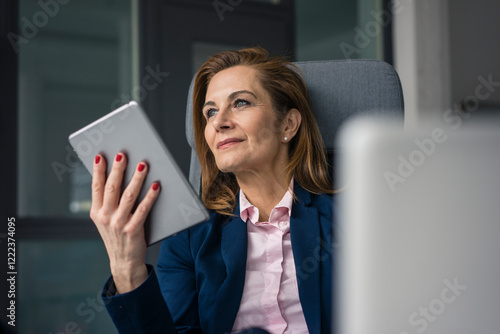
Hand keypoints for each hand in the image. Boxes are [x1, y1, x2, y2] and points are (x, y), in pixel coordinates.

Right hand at [90, 153, 160, 293]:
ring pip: (128, 196)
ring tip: (143, 165)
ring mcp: (118, 224)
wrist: (124, 262)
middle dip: (117, 170)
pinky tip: (155, 186)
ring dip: (136, 179)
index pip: (96, 187)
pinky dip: (150, 197)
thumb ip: (108, 201)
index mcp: (96, 212)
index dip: (98, 171)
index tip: (101, 155)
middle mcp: (105, 217)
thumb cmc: (118, 235)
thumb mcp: (106, 219)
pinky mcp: (133, 230)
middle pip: (112, 188)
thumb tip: (117, 175)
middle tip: (123, 155)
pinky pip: (143, 209)